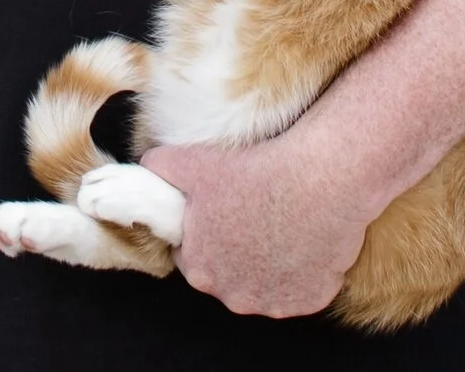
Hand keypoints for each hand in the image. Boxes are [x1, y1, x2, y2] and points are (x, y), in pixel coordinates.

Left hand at [141, 133, 371, 318]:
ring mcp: (274, 303)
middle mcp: (234, 296)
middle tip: (252, 216)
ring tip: (280, 226)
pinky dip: (301, 271)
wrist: (317, 178)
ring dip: (267, 265)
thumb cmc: (254, 171)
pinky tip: (303, 240)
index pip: (192, 256)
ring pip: (263, 285)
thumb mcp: (193, 161)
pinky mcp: (309, 300)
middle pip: (227, 275)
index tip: (222, 212)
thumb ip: (160, 167)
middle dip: (234, 252)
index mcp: (199, 270)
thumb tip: (147, 168)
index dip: (204, 233)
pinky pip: (300, 289)